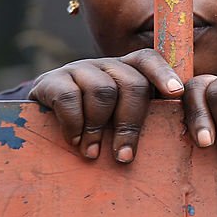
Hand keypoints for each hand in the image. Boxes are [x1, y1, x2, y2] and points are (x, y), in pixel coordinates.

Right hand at [27, 48, 184, 162]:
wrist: (40, 120)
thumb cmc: (91, 125)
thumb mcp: (116, 120)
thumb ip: (140, 119)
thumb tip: (175, 140)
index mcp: (125, 71)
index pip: (148, 60)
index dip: (164, 74)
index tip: (176, 93)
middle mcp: (105, 65)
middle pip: (131, 82)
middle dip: (131, 122)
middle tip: (124, 156)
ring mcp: (78, 69)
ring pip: (103, 90)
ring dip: (99, 127)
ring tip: (93, 152)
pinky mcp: (51, 80)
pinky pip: (70, 98)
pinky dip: (75, 124)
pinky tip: (74, 141)